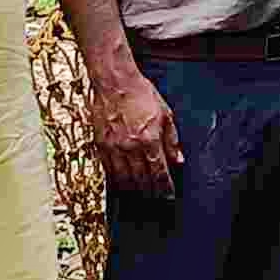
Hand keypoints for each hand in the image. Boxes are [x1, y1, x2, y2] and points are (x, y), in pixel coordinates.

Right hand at [92, 66, 181, 196]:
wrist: (115, 82)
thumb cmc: (141, 94)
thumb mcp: (165, 114)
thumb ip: (172, 140)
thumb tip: (178, 159)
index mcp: (150, 140)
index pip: (159, 172)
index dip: (164, 187)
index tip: (168, 194)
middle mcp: (131, 147)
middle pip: (142, 179)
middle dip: (150, 191)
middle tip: (155, 197)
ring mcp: (114, 147)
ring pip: (124, 178)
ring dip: (133, 188)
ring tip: (140, 192)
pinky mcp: (101, 144)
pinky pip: (109, 169)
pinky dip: (116, 179)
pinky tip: (122, 181)